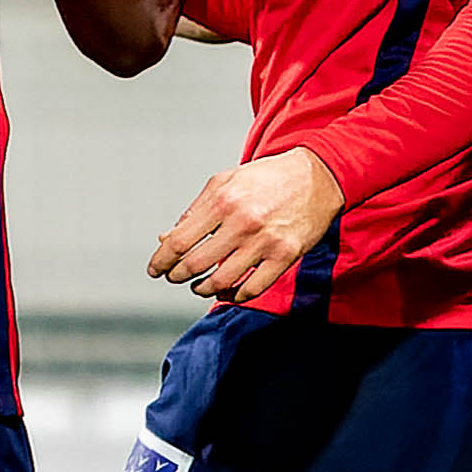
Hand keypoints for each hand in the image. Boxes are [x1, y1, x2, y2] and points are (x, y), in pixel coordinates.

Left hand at [149, 147, 342, 304]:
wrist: (316, 176)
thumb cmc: (266, 178)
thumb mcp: (225, 182)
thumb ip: (195, 211)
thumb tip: (166, 239)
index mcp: (223, 201)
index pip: (180, 241)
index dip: (162, 260)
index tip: (155, 269)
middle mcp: (242, 223)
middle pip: (196, 264)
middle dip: (178, 275)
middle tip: (174, 277)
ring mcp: (265, 242)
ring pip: (222, 281)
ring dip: (203, 288)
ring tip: (198, 286)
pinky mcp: (285, 256)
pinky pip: (253, 288)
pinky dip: (235, 294)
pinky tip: (227, 290)